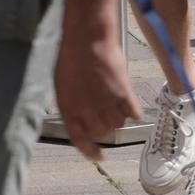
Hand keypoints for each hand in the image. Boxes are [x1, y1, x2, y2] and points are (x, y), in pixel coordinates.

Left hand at [53, 22, 139, 159]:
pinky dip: (132, 111)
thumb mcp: (61, 84)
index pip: (79, 139)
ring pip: (118, 124)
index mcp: (68, 108)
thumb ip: (69, 105)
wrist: (87, 37)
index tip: (98, 157)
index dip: (89, 151)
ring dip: (116, 118)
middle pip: (102, 133)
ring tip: (111, 102)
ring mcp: (108, 103)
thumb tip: (77, 120)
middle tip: (102, 116)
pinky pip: (134, 113)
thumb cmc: (70, 57)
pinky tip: (127, 102)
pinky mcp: (125, 94)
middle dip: (102, 129)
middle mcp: (88, 110)